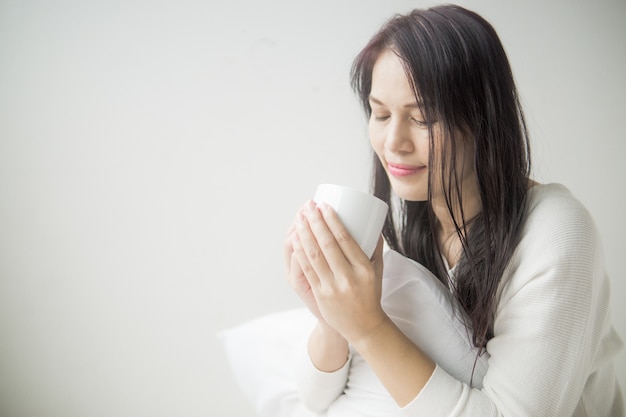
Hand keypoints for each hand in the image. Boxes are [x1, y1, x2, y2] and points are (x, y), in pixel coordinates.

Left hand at [290, 200, 386, 344]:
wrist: (363, 326)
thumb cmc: (370, 294)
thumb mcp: (377, 270)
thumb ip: (375, 247)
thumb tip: (374, 222)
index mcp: (364, 268)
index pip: (345, 239)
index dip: (332, 221)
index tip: (324, 206)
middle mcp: (348, 277)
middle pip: (327, 244)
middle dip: (315, 222)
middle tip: (308, 207)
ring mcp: (332, 287)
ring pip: (314, 255)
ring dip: (304, 233)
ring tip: (299, 218)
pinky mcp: (321, 294)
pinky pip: (307, 269)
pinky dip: (300, 252)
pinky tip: (295, 239)